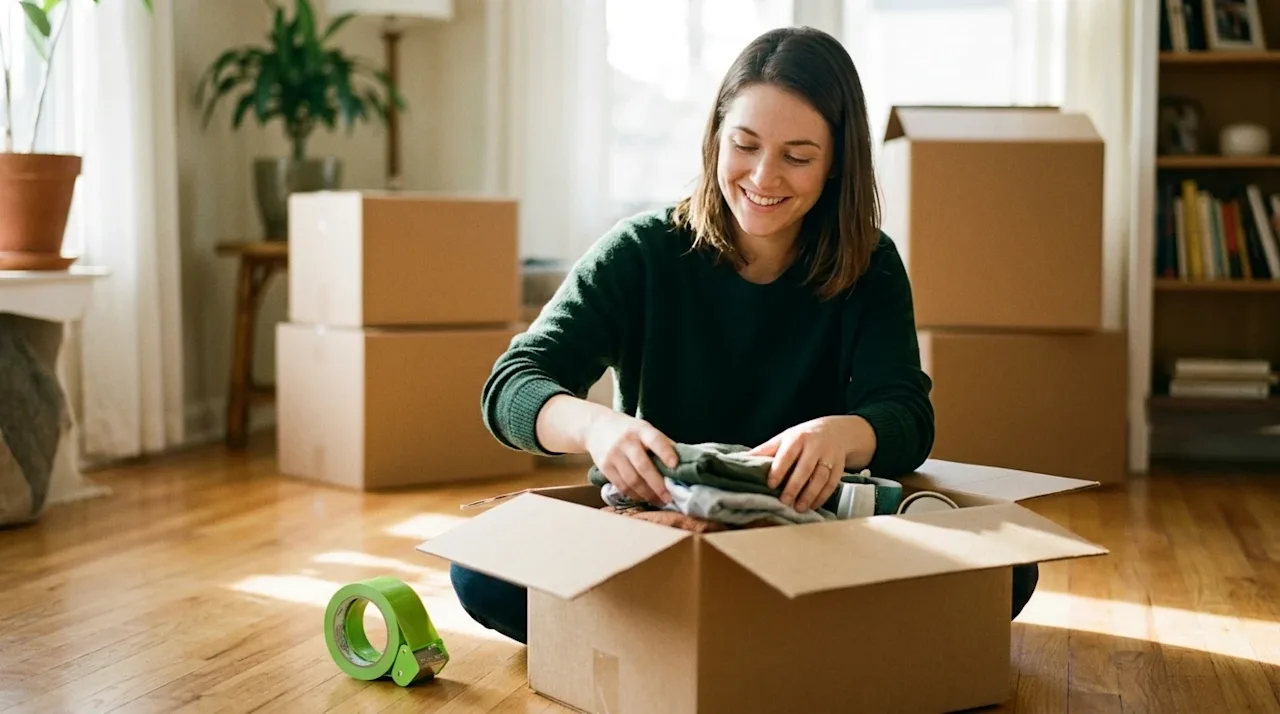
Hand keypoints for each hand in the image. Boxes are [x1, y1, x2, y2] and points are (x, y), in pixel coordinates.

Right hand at [584, 410, 677, 506]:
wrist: (596, 427)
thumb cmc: (628, 430)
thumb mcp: (644, 428)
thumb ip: (662, 443)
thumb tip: (684, 461)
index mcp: (641, 429)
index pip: (655, 440)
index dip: (665, 453)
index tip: (675, 465)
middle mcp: (626, 441)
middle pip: (643, 466)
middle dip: (658, 485)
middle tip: (669, 498)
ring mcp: (614, 454)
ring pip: (632, 480)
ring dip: (647, 494)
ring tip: (659, 501)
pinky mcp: (604, 466)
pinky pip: (621, 485)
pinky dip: (634, 495)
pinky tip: (643, 498)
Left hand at [747, 416, 870, 512]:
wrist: (836, 431)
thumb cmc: (803, 437)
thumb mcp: (784, 438)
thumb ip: (766, 450)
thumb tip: (742, 460)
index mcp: (797, 438)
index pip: (787, 454)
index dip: (779, 470)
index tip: (770, 484)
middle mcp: (815, 446)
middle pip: (805, 468)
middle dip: (794, 486)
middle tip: (784, 501)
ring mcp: (829, 456)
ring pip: (820, 477)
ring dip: (810, 494)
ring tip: (799, 508)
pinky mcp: (839, 467)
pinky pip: (832, 483)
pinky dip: (822, 496)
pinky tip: (813, 505)